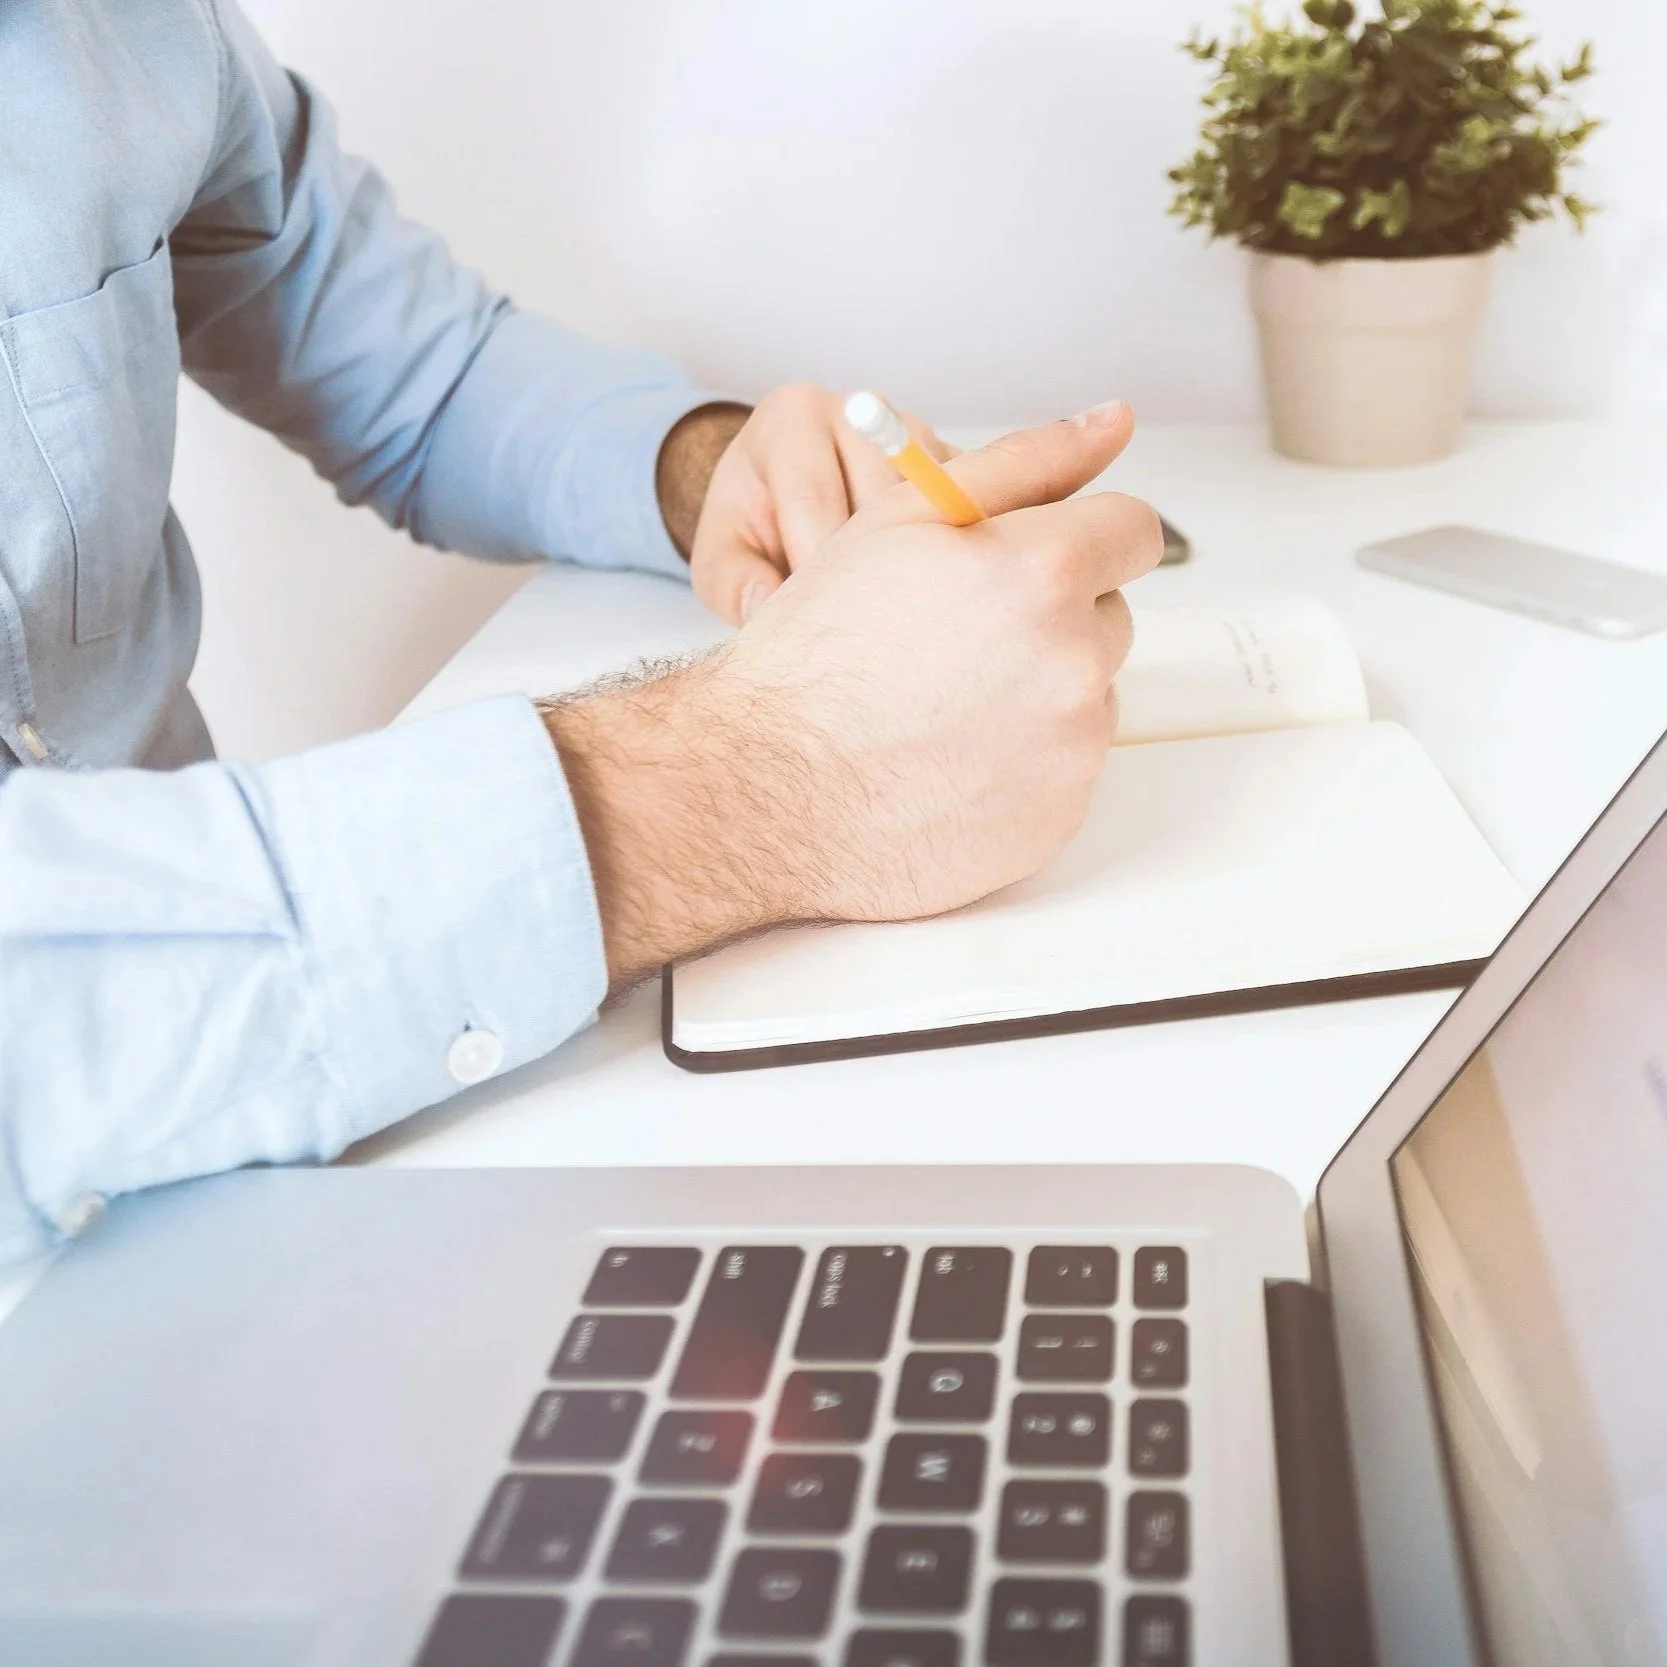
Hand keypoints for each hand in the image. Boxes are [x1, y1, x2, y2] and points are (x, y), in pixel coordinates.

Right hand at [549, 400, 1160, 984]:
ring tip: (941, 705)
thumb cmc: (819, 650)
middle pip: (1108, 616)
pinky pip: (1065, 770)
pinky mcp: (1059, 818)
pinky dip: (1021, 763)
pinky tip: (945, 761)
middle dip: (1051, 618)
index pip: (1132, 530)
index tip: (1033, 562)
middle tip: (955, 639)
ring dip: (1037, 691)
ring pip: (1087, 695)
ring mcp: (1072, 749)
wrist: (767, 788)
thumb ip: (1023, 461)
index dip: (1078, 538)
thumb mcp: (903, 520)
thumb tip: (1113, 420)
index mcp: (1044, 571)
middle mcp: (1075, 661)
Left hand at [657, 384, 953, 626]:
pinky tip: (928, 595)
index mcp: (791, 418)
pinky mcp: (954, 459)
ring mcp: (914, 431)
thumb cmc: (751, 530)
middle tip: (860, 631)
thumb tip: (766, 607)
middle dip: (870, 572)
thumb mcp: (718, 560)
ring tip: (895, 617)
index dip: (816, 570)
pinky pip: (970, 510)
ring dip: (918, 567)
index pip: (814, 497)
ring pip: (933, 507)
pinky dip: (953, 555)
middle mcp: (858, 409)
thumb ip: (734, 583)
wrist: (782, 498)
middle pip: (881, 500)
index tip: (817, 625)